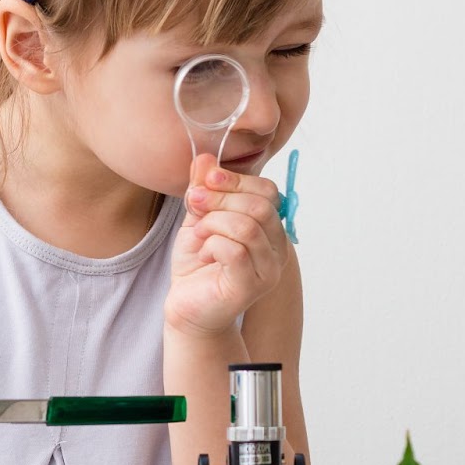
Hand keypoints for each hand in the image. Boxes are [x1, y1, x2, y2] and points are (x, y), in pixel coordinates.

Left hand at [166, 154, 287, 337]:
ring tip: (198, 234)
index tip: (206, 178)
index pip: (267, 191)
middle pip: (259, 206)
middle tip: (193, 202)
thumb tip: (204, 158)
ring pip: (247, 227)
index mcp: (270, 227)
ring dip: (213, 223)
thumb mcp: (198, 218)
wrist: (186, 307)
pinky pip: (235, 251)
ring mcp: (268, 269)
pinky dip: (211, 245)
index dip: (235, 180)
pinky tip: (202, 254)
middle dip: (220, 198)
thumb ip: (204, 190)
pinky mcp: (251, 287)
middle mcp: (277, 248)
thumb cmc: (196, 265)